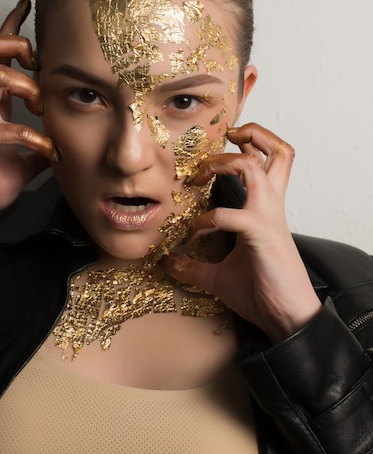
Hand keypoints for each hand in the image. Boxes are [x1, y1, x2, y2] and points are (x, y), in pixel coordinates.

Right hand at [0, 0, 57, 224]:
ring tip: (41, 106)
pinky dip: (36, 138)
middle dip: (15, 44)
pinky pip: (9, 127)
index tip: (26, 4)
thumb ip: (42, 138)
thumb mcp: (25, 154)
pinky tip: (49, 151)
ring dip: (26, 84)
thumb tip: (65, 136)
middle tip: (36, 65)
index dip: (9, 25)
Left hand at [161, 123, 321, 342]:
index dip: (252, 141)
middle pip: (277, 149)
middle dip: (250, 134)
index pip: (270, 159)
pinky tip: (193, 235)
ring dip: (223, 163)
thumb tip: (166, 262)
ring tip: (199, 178)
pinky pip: (227, 214)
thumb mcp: (218, 276)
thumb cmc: (261, 292)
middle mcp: (271, 204)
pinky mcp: (260, 234)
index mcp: (266, 207)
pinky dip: (205, 220)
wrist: (287, 319)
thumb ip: (194, 266)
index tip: (220, 148)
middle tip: (215, 149)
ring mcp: (267, 216)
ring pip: (252, 166)